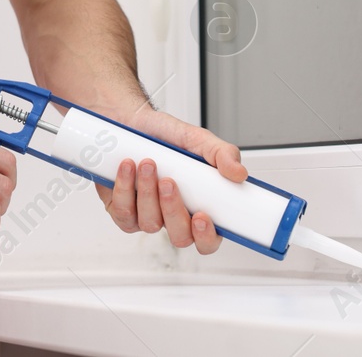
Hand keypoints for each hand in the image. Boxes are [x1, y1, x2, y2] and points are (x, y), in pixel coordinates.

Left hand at [93, 108, 246, 254]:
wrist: (129, 121)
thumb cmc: (163, 135)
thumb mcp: (198, 139)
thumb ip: (221, 154)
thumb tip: (239, 173)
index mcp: (198, 205)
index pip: (209, 239)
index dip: (207, 237)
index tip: (202, 216)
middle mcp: (172, 216)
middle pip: (179, 237)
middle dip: (173, 210)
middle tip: (168, 181)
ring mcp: (146, 215)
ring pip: (150, 223)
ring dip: (147, 192)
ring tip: (148, 163)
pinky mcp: (122, 210)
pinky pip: (123, 213)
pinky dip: (125, 188)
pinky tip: (128, 167)